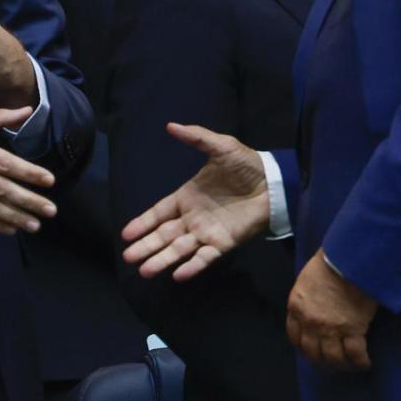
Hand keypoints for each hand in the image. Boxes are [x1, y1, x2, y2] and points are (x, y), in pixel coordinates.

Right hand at [120, 123, 268, 281]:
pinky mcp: (224, 243)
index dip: (142, 224)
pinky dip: (193, 266)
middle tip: (127, 258)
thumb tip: (171, 125)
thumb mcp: (221, 147)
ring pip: (179, 249)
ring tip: (144, 272)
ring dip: (162, 260)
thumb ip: (197, 137)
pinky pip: (205, 257)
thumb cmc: (246, 165)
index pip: (158, 214)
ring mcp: (207, 232)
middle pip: (163, 235)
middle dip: (146, 246)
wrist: (274, 183)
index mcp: (186, 197)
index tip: (125, 235)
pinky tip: (178, 275)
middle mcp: (192, 218)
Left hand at [286, 249, 376, 371]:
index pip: (295, 336)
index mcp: (296, 307)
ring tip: (351, 366)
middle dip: (322, 362)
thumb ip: (306, 298)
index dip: (304, 348)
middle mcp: (310, 322)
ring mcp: (330, 328)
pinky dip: (361, 362)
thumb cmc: (329, 263)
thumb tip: (314, 307)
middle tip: (332, 364)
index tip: (311, 352)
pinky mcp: (353, 330)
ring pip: (333, 358)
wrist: (348, 260)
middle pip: (313, 352)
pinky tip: (365, 363)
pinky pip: (355, 355)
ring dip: (342, 365)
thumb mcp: (306, 281)